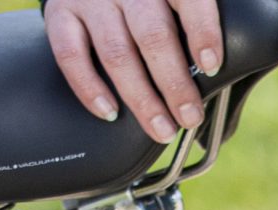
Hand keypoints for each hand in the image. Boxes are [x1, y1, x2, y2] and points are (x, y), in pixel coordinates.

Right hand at [44, 0, 225, 145]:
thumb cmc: (150, 0)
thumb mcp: (174, 2)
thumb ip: (195, 24)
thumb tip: (217, 74)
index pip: (189, 1)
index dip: (203, 32)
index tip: (212, 66)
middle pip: (153, 36)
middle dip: (175, 84)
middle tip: (190, 117)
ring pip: (117, 53)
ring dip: (142, 98)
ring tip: (161, 129)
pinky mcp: (60, 12)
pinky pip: (71, 54)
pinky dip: (89, 88)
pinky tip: (110, 112)